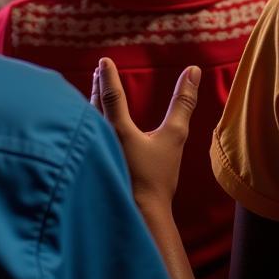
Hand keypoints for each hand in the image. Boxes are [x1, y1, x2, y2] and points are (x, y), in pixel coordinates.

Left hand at [92, 57, 199, 210]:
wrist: (141, 218)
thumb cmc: (157, 178)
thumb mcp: (174, 137)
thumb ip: (183, 102)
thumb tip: (193, 71)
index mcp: (117, 130)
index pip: (110, 94)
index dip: (108, 75)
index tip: (104, 61)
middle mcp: (100, 139)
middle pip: (93, 105)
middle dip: (97, 86)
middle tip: (98, 73)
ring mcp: (94, 154)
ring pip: (87, 122)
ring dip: (90, 103)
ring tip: (92, 94)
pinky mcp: (92, 167)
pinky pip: (85, 137)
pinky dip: (87, 124)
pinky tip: (91, 128)